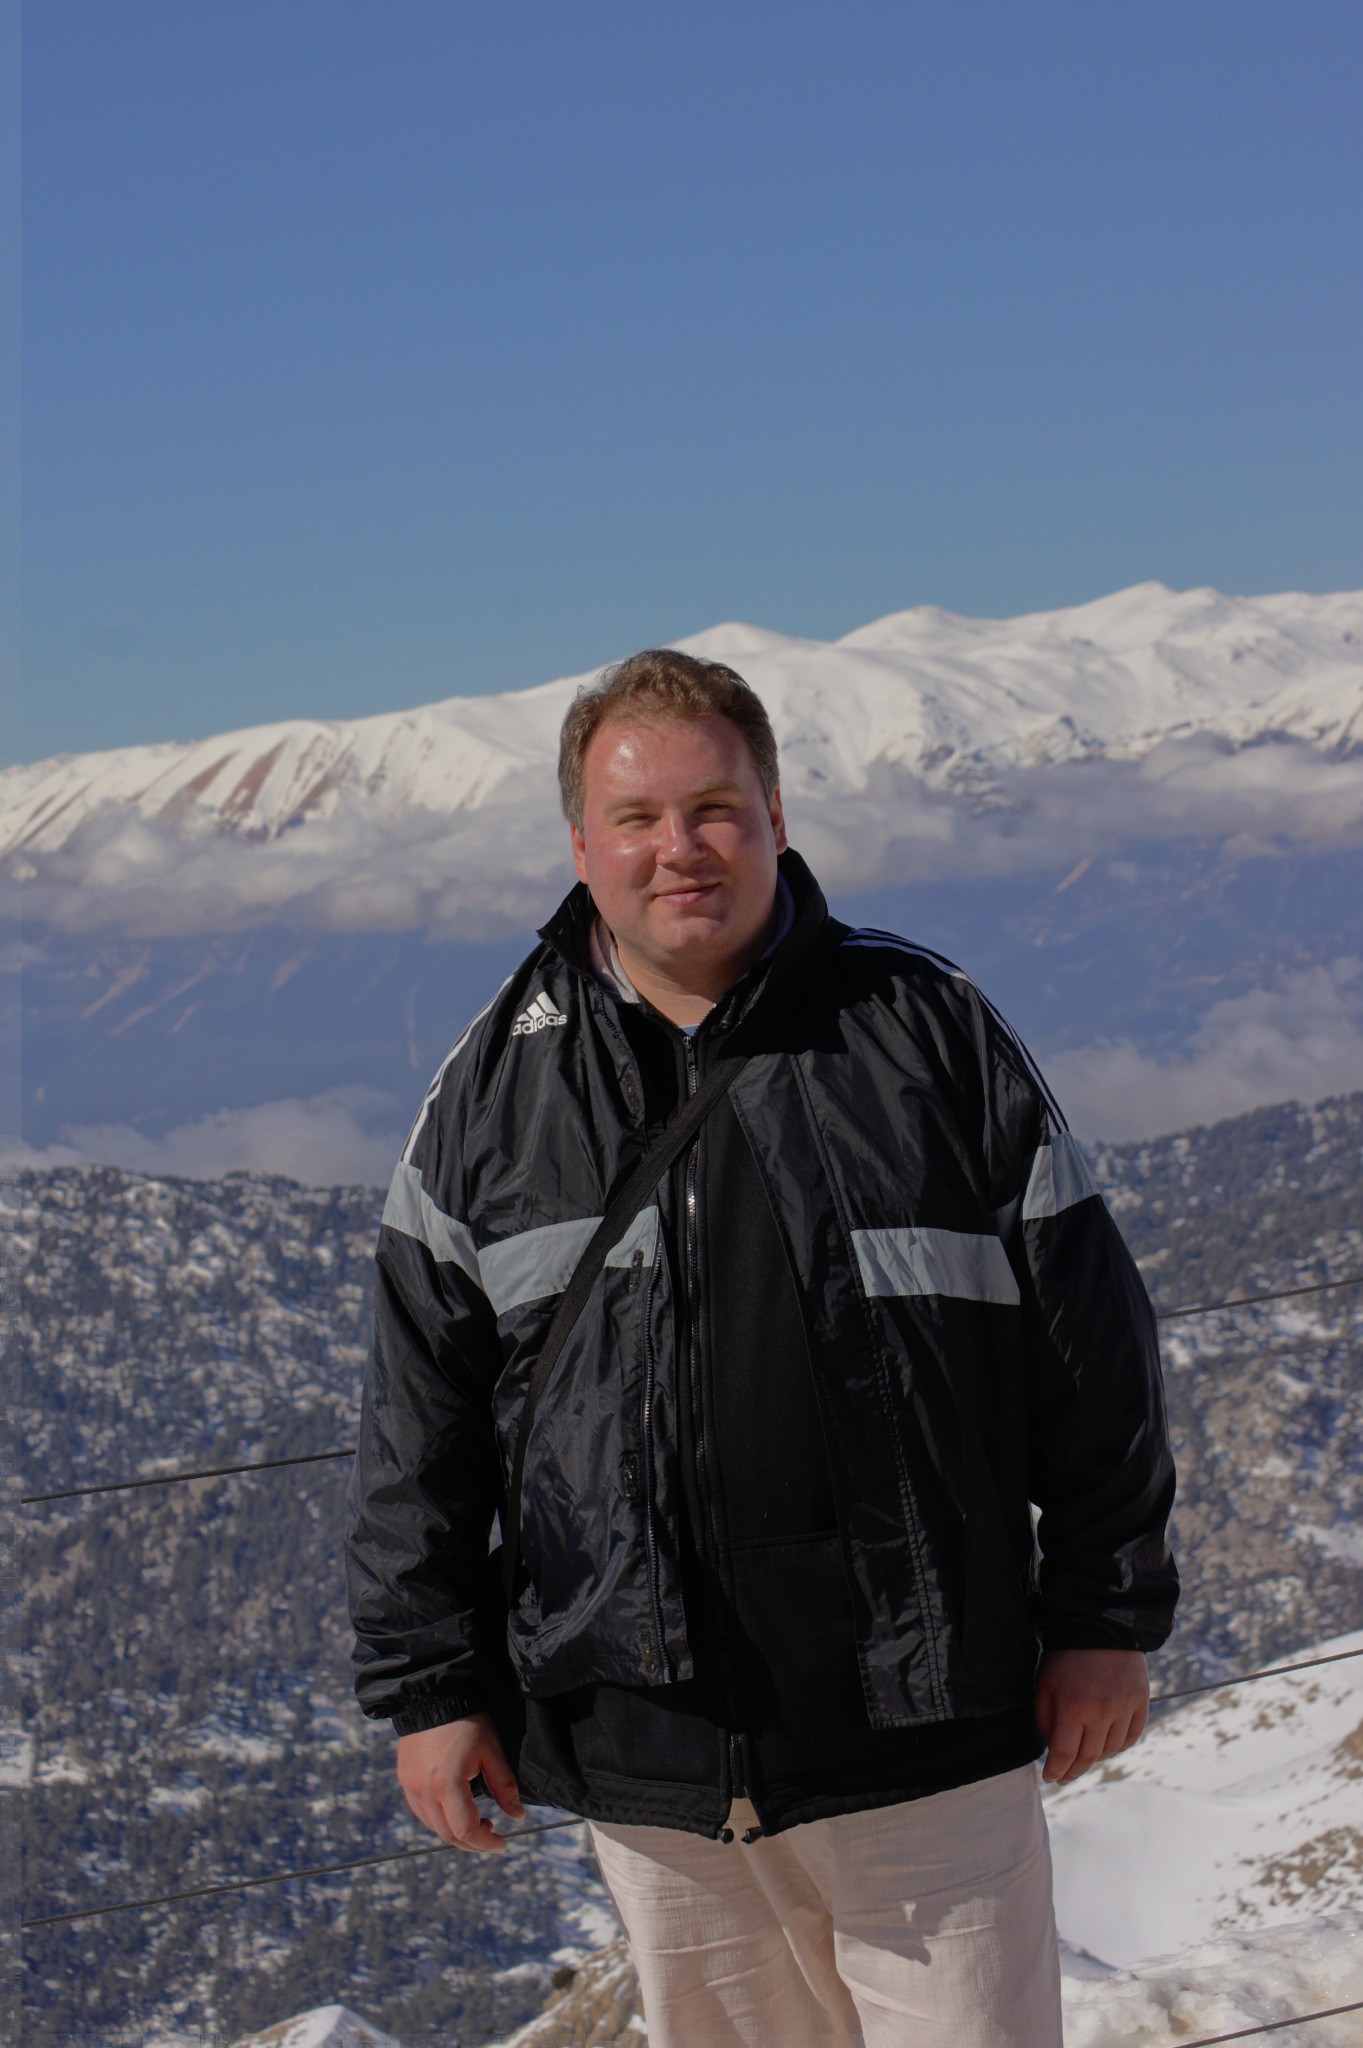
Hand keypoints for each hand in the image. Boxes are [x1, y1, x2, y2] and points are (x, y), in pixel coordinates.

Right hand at [396, 1713, 524, 1852]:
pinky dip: (439, 1820)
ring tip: (477, 1823)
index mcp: (448, 1784)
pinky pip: (421, 1812)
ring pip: (433, 1827)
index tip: (502, 1844)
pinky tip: (455, 1812)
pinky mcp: (405, 1780)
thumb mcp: (491, 1750)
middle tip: (492, 1836)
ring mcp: (411, 1786)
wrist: (433, 1696)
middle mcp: (424, 1790)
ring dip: (455, 1833)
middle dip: (473, 1843)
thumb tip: (517, 1816)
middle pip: (448, 1835)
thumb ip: (504, 1786)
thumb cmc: (467, 1721)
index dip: (486, 1843)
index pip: (466, 1830)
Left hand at [1035, 1648, 1148, 1784]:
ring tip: (1082, 1758)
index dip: (1056, 1770)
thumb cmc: (1066, 1656)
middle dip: (1073, 1771)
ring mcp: (1124, 1709)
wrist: (1100, 1626)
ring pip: (1110, 1750)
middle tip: (1063, 1776)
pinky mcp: (1140, 1703)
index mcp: (1074, 1707)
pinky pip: (1130, 1737)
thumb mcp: (1045, 1683)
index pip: (1065, 1754)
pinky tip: (1105, 1745)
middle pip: (1088, 1757)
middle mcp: (1102, 1712)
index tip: (1049, 1777)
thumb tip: (1051, 1747)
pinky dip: (1117, 1746)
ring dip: (1094, 1759)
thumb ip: (1045, 1718)